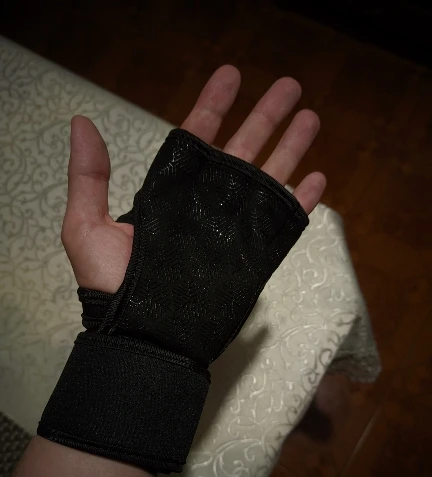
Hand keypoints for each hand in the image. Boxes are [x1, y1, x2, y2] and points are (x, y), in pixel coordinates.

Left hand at [63, 65, 325, 293]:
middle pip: (241, 150)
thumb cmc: (113, 285)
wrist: (145, 337)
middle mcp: (206, 203)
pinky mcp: (252, 255)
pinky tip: (318, 178)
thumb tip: (81, 123)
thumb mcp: (85, 227)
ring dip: (291, 148)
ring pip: (267, 178)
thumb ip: (87, 176)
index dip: (214, 106)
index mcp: (170, 192)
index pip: (197, 139)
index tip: (232, 75)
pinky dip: (301, 200)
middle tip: (291, 86)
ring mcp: (232, 228)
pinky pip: (282, 221)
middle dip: (265, 116)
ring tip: (311, 117)